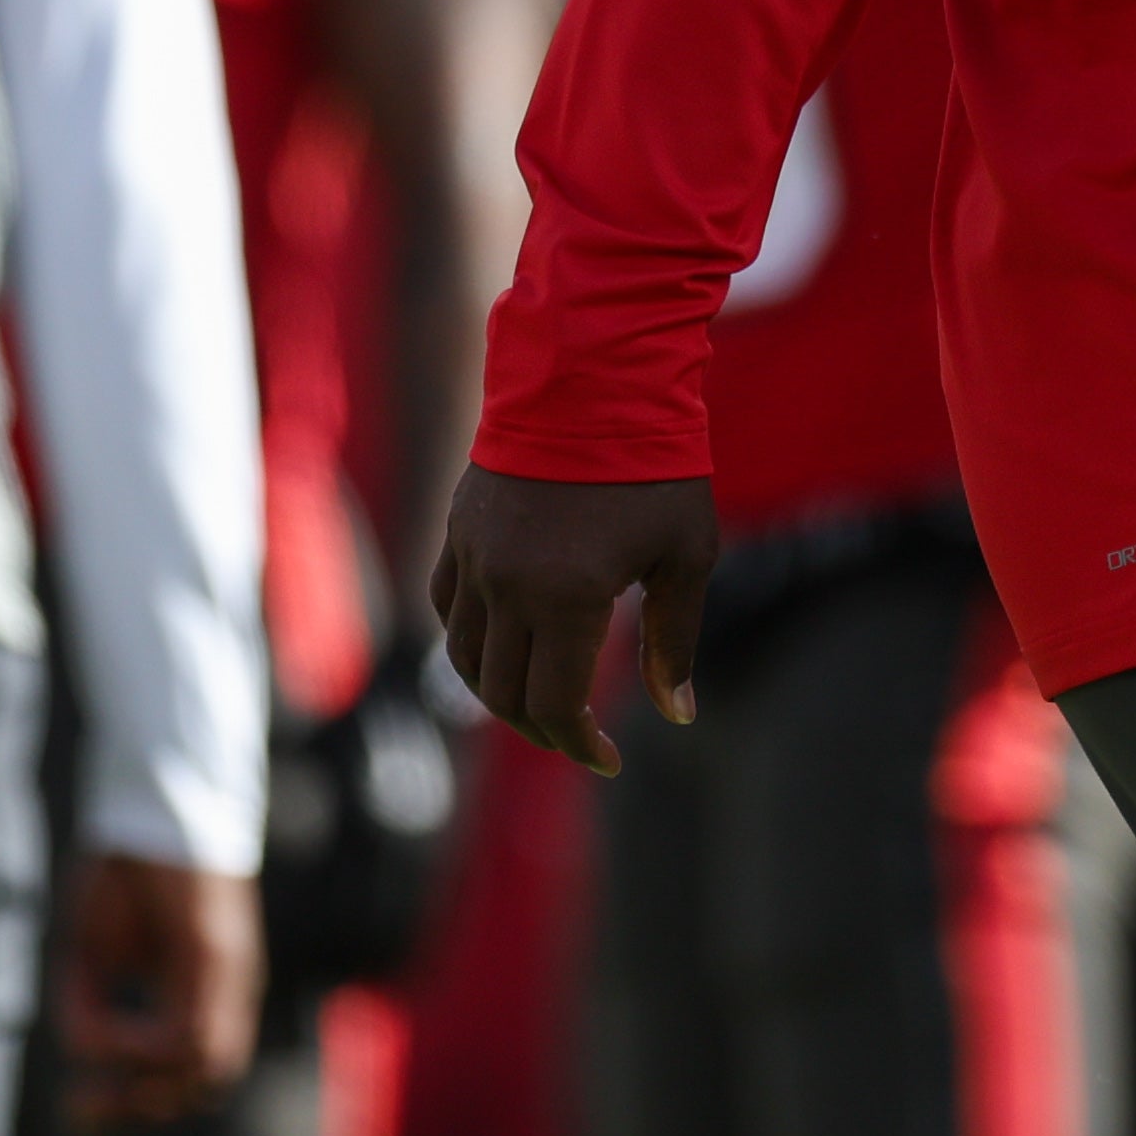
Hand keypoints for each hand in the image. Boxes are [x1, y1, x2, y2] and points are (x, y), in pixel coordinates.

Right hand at [60, 853, 260, 1124]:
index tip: (77, 1104)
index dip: (136, 1103)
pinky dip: (145, 1047)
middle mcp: (225, 988)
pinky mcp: (214, 948)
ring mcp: (227, 971)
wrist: (151, 800)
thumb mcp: (94, 952)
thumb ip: (88, 1007)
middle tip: (80, 1103)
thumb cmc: (124, 871)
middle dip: (138, 1106)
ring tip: (95, 1064)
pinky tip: (110, 1031)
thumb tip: (82, 1057)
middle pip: (205, 1084)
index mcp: (203, 991)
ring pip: (208, 1068)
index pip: (190, 1076)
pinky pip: (192, 1029)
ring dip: (143, 1083)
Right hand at [431, 463, 717, 775]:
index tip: (609, 760)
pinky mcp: (458, 532)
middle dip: (542, 729)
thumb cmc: (656, 465)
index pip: (554, 706)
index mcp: (566, 597)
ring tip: (543, 702)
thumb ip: (674, 639)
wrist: (595, 376)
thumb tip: (678, 714)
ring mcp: (473, 559)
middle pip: (503, 694)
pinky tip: (507, 646)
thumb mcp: (687, 553)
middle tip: (580, 737)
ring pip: (466, 658)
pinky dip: (470, 642)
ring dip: (500, 693)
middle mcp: (507, 586)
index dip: (580, 745)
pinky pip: (448, 609)